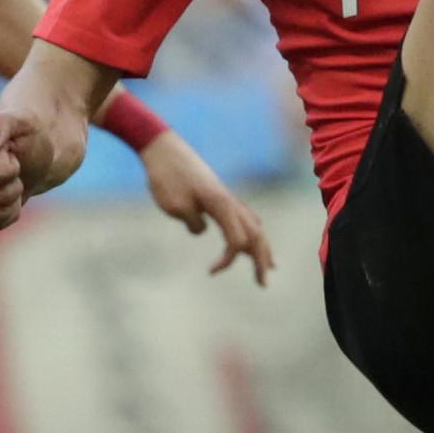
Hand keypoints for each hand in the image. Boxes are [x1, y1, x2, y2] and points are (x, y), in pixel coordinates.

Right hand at [0, 100, 72, 230]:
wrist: (29, 154)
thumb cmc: (29, 136)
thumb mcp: (27, 123)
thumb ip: (6, 124)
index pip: (1, 175)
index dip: (14, 169)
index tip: (12, 155)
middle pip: (0, 195)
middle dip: (16, 186)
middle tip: (14, 170)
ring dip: (13, 201)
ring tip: (10, 182)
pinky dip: (8, 214)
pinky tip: (5, 197)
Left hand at [139, 130, 275, 282]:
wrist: (163, 148)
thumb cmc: (166, 177)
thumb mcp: (175, 206)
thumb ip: (193, 222)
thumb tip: (201, 230)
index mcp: (221, 204)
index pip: (237, 240)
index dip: (227, 260)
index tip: (210, 272)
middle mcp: (230, 201)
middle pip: (256, 235)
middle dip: (261, 260)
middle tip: (264, 284)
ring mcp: (227, 197)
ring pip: (254, 225)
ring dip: (262, 247)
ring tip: (271, 266)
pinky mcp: (220, 194)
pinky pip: (245, 217)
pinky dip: (253, 232)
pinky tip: (253, 238)